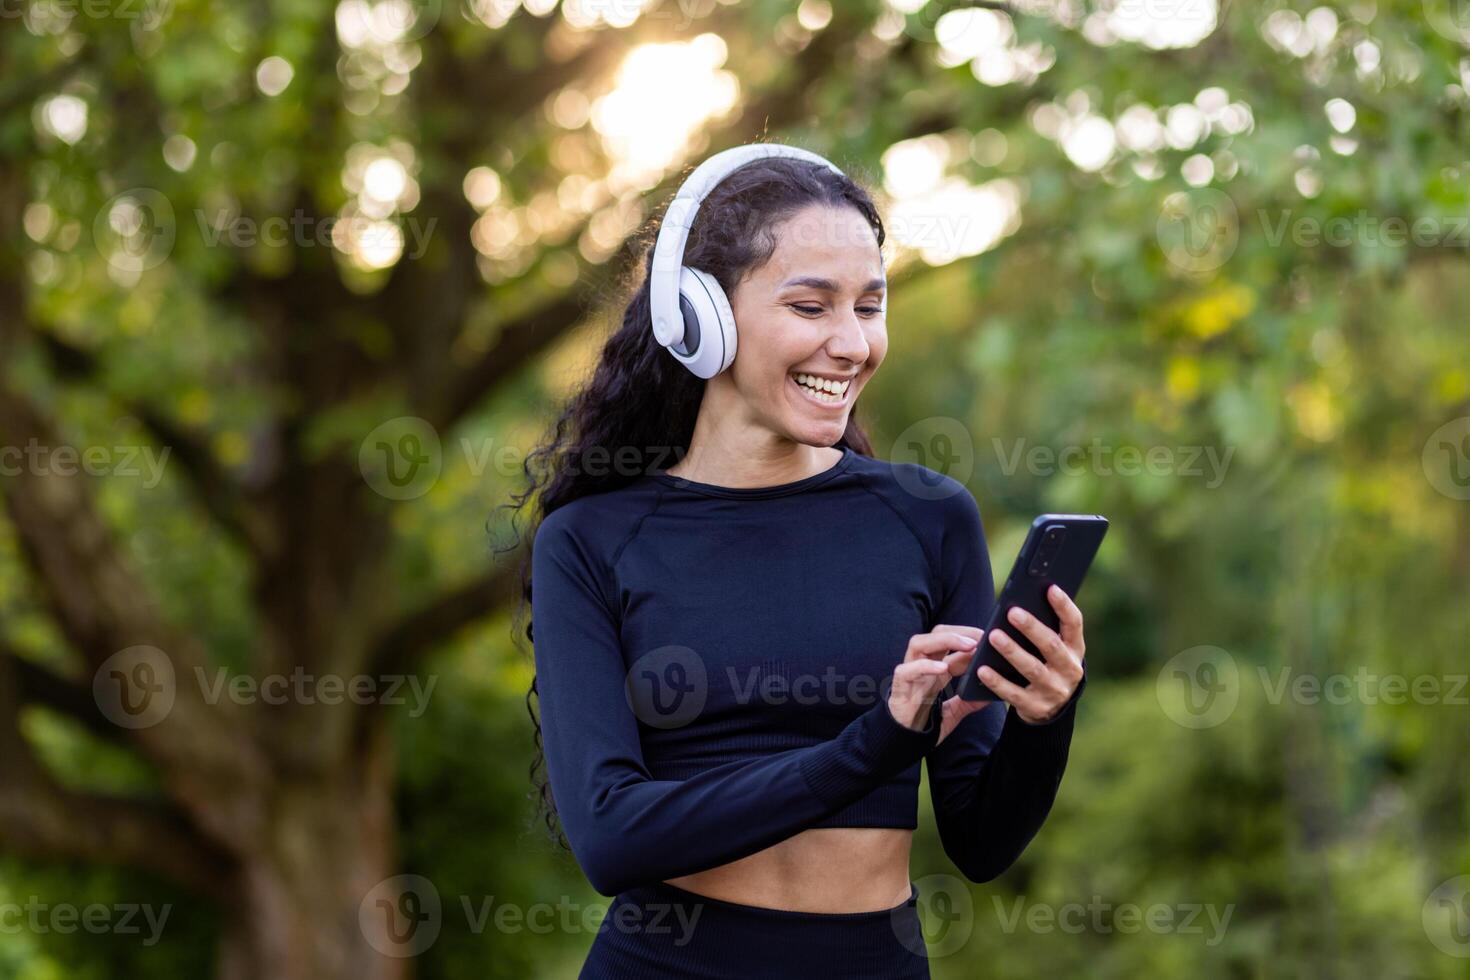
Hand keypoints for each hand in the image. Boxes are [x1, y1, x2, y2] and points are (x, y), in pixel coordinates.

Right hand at [887, 628, 981, 735]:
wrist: (901, 745)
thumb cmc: (923, 726)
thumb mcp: (952, 713)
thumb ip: (967, 703)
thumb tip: (989, 696)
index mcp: (934, 671)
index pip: (950, 644)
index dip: (969, 639)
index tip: (988, 640)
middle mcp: (921, 667)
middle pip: (935, 635)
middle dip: (958, 632)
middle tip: (981, 638)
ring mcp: (909, 676)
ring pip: (918, 644)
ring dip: (944, 640)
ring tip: (968, 645)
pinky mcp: (898, 689)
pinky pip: (906, 671)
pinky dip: (924, 666)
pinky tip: (942, 668)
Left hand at [978, 584, 1086, 724]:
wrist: (1051, 710)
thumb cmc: (1048, 666)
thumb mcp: (1055, 650)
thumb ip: (1045, 629)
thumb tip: (1021, 602)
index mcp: (1074, 649)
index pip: (1074, 624)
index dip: (1064, 606)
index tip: (1050, 588)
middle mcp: (1069, 670)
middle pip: (1051, 646)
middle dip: (1032, 628)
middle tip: (1012, 612)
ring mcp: (1054, 691)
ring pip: (1032, 669)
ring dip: (1012, 651)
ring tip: (993, 636)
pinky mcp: (1036, 707)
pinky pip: (1013, 693)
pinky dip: (997, 681)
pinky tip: (981, 669)